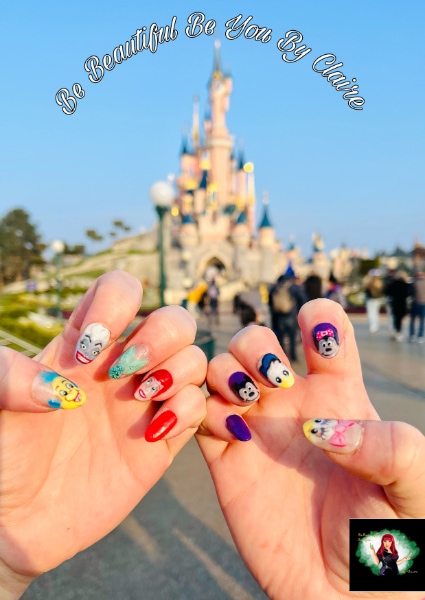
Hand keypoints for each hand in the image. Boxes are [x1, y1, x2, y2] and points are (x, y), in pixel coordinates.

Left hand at [0, 271, 206, 597]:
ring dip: (178, 371)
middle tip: (126, 370)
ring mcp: (145, 403)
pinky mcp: (162, 442)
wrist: (16, 521)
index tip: (88, 347)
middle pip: (173, 320)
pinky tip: (151, 433)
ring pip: (194, 360)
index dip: (115, 304)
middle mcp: (121, 367)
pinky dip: (188, 410)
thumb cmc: (1, 456)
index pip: (120, 292)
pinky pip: (198, 408)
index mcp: (83, 345)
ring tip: (144, 396)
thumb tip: (61, 387)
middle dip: (162, 335)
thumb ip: (8, 377)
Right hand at [197, 299, 424, 599]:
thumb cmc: (391, 543)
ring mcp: (255, 430)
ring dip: (224, 370)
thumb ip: (389, 446)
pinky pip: (197, 416)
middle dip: (255, 344)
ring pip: (218, 370)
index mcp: (339, 395)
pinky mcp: (226, 460)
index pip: (323, 332)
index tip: (317, 341)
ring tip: (248, 401)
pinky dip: (202, 409)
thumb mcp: (413, 489)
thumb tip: (323, 427)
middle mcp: (291, 404)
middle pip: (255, 340)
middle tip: (275, 381)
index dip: (317, 320)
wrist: (346, 598)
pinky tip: (232, 433)